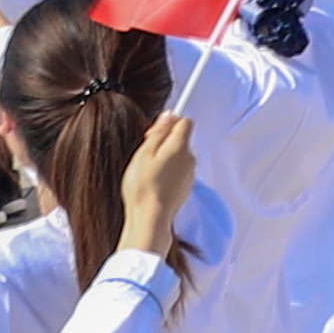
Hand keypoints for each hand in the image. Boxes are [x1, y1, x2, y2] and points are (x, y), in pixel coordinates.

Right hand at [117, 109, 201, 262]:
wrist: (150, 218)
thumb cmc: (143, 186)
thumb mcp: (144, 153)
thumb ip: (159, 132)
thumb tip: (170, 114)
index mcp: (180, 146)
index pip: (184, 121)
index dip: (168, 123)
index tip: (153, 134)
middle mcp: (190, 158)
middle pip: (181, 139)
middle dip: (164, 142)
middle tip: (145, 156)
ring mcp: (190, 174)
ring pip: (179, 156)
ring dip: (165, 159)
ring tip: (147, 173)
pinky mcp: (186, 187)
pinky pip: (178, 172)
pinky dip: (168, 173)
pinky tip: (154, 183)